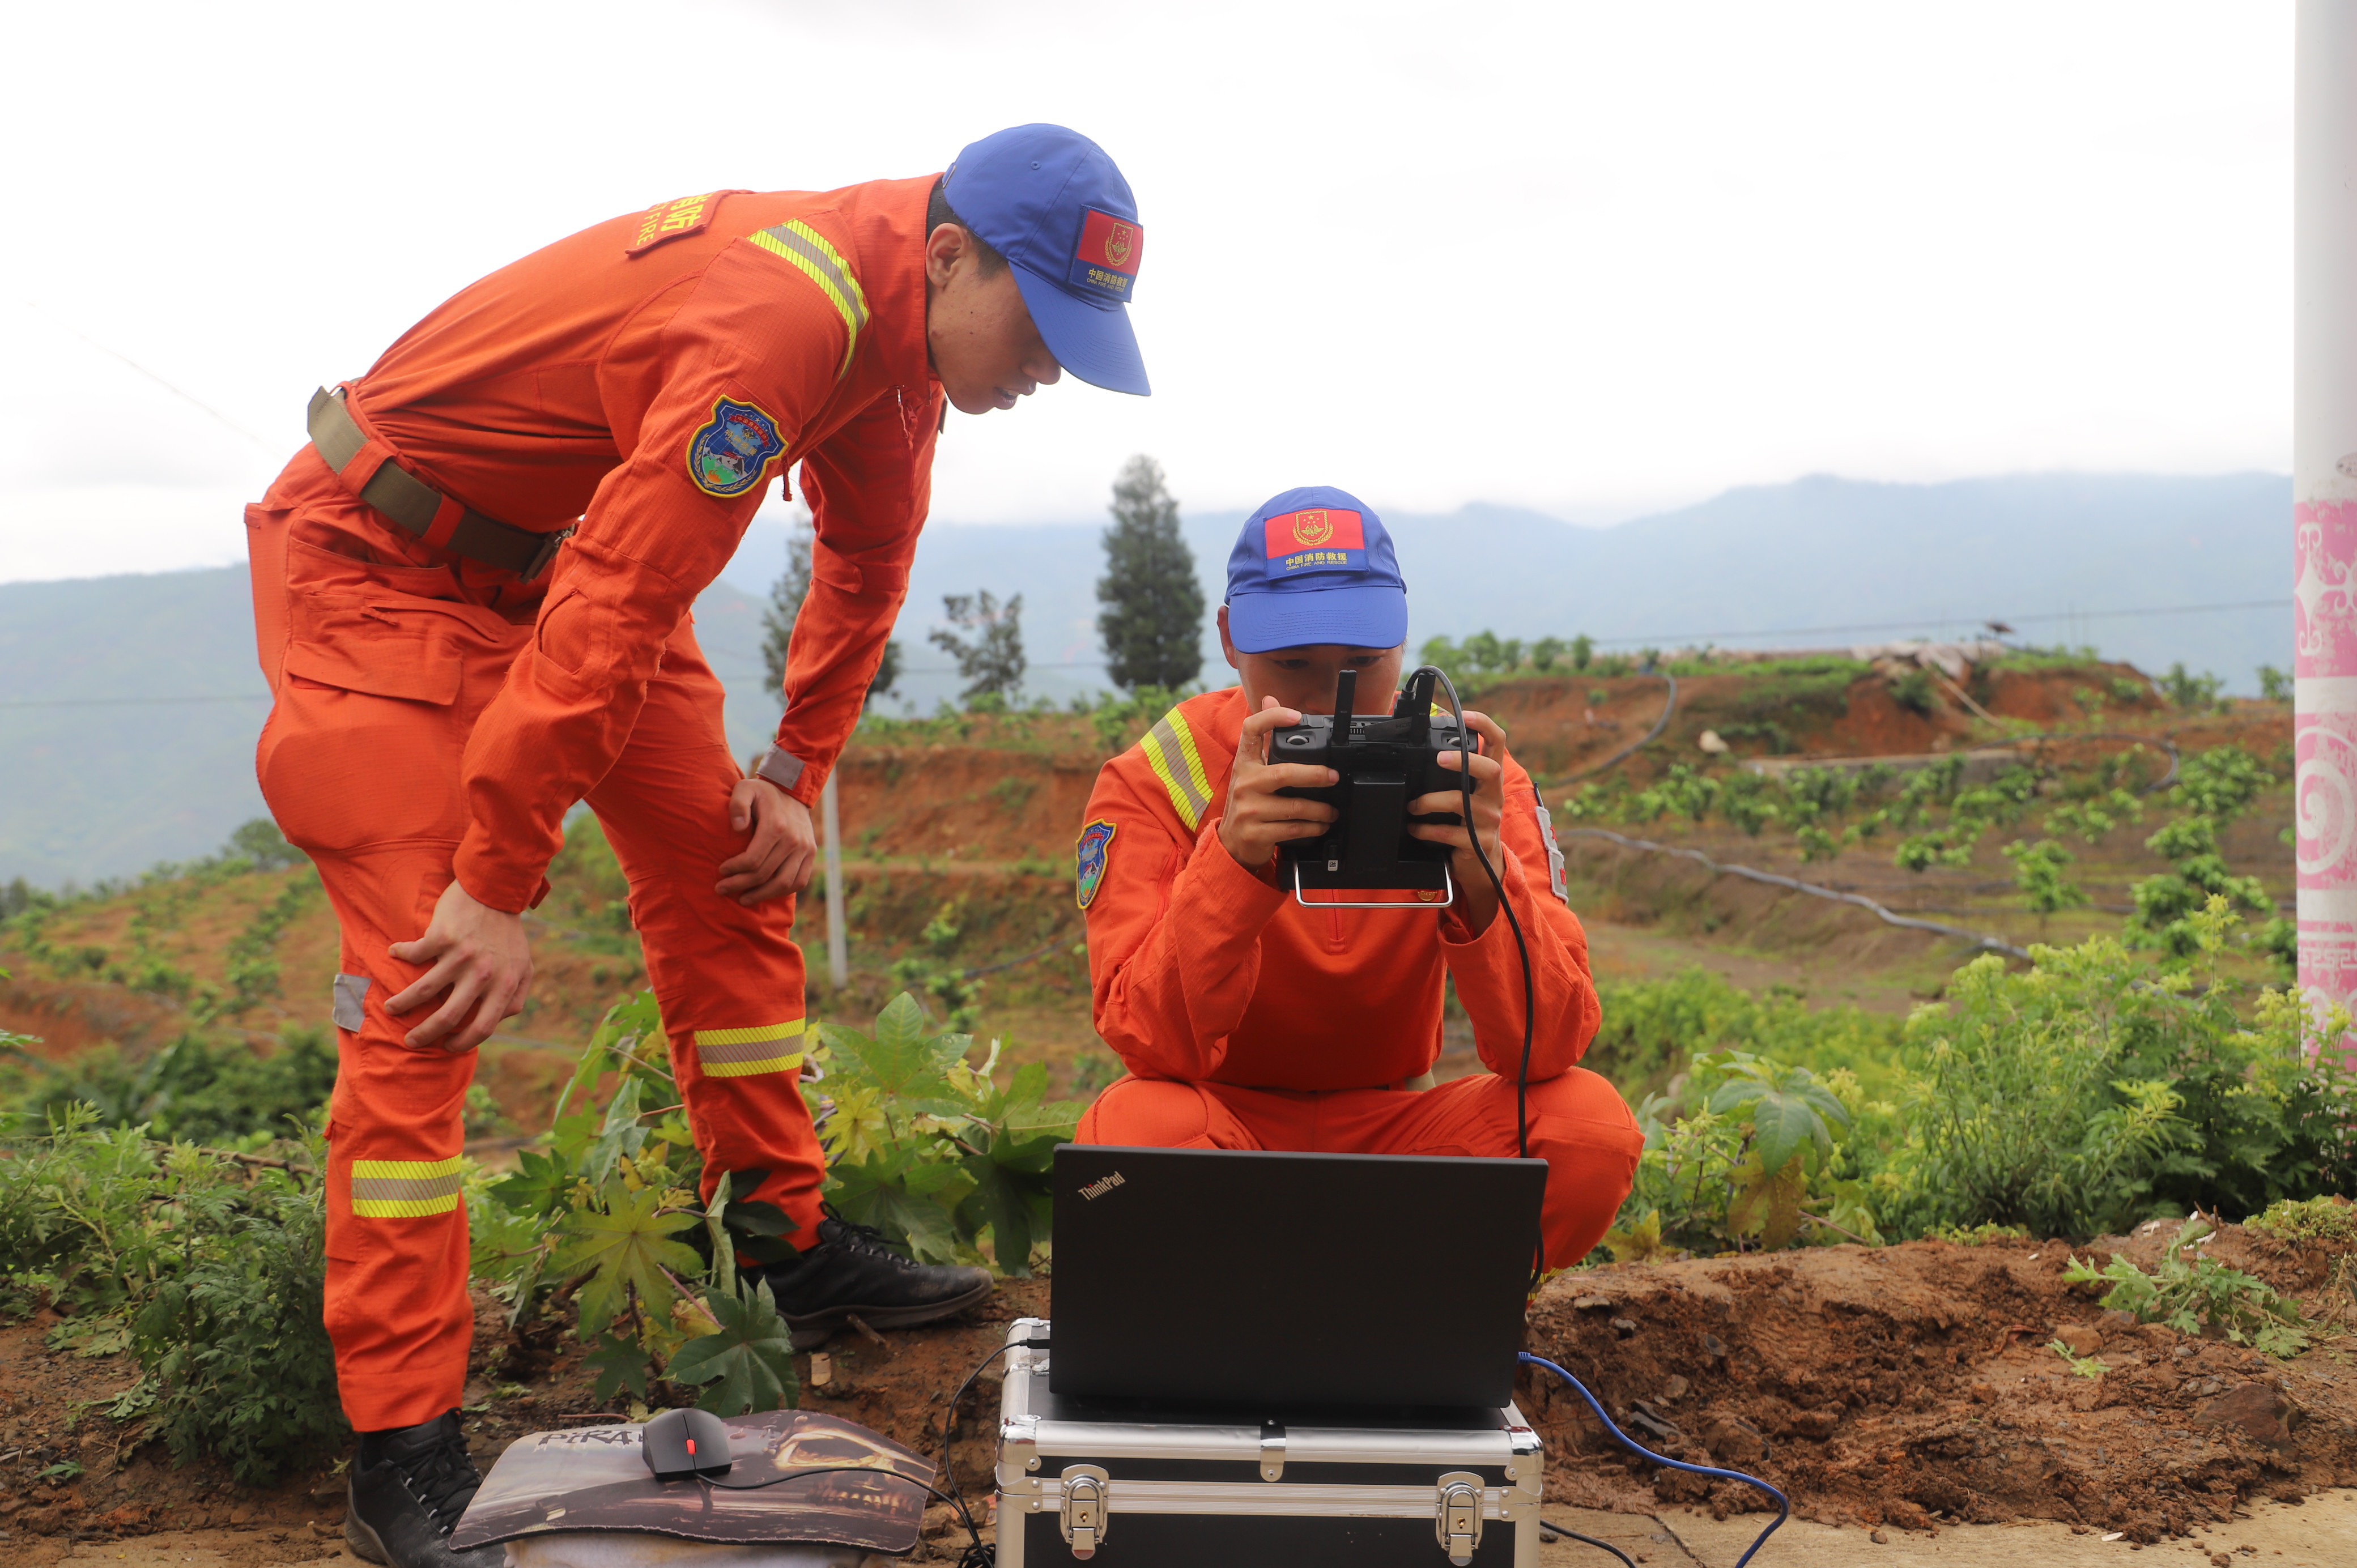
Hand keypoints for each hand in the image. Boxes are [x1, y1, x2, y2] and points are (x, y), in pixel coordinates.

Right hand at [385, 878, 533, 1053]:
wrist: (496, 890)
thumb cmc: (507, 933)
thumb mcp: (523, 966)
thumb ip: (515, 996)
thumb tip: (499, 1019)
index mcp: (505, 985)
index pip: (482, 1028)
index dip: (462, 1043)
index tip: (447, 1045)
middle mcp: (483, 974)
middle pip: (448, 1017)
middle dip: (424, 1034)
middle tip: (410, 1040)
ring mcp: (461, 956)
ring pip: (422, 992)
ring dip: (401, 1004)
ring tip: (391, 1008)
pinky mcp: (442, 937)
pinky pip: (413, 954)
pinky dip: (400, 954)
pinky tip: (395, 953)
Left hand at [718, 776, 815, 904]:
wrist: (793, 792)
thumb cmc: (763, 794)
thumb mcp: (745, 788)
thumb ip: (738, 804)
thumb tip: (738, 827)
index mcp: (776, 826)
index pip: (753, 859)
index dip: (734, 870)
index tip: (721, 871)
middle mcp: (794, 840)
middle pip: (764, 874)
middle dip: (740, 885)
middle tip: (722, 888)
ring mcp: (805, 849)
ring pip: (783, 884)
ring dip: (761, 895)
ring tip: (742, 898)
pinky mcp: (811, 854)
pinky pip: (799, 882)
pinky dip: (781, 892)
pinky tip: (765, 893)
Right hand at [1218, 696, 1339, 871]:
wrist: (1232, 843)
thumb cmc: (1249, 802)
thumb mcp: (1252, 769)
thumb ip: (1263, 738)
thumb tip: (1270, 698)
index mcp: (1245, 762)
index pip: (1251, 729)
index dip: (1273, 718)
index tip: (1296, 716)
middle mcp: (1244, 783)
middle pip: (1284, 772)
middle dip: (1315, 775)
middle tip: (1334, 777)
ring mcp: (1249, 809)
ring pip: (1294, 806)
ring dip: (1320, 809)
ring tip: (1333, 810)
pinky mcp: (1256, 833)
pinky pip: (1292, 828)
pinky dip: (1313, 827)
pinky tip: (1321, 825)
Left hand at [1410, 710, 1509, 930]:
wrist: (1483, 868)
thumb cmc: (1470, 825)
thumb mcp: (1469, 796)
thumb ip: (1457, 774)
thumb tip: (1431, 745)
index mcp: (1491, 780)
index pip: (1497, 743)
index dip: (1484, 725)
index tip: (1465, 715)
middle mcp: (1494, 797)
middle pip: (1490, 769)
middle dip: (1465, 760)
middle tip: (1439, 757)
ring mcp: (1488, 821)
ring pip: (1460, 802)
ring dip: (1429, 802)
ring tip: (1412, 806)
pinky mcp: (1477, 843)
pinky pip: (1447, 833)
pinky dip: (1425, 830)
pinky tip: (1415, 829)